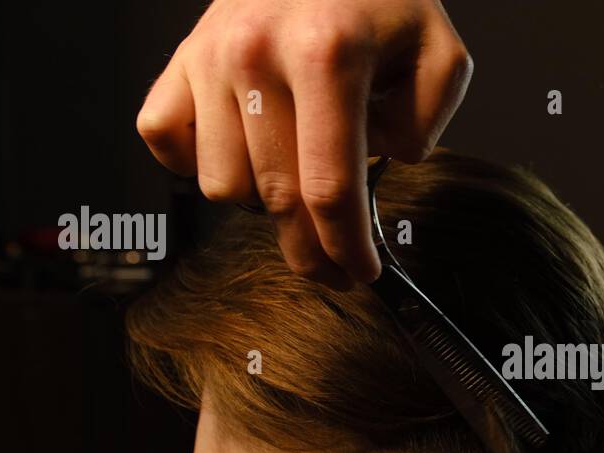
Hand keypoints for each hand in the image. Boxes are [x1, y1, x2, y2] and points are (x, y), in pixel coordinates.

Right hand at [136, 0, 472, 286]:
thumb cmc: (380, 0)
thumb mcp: (438, 50)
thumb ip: (426, 120)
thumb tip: (380, 165)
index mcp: (328, 54)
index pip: (329, 187)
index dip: (345, 246)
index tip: (360, 274)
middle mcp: (257, 54)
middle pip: (277, 198)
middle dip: (310, 251)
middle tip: (336, 270)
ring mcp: (210, 57)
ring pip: (222, 185)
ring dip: (261, 201)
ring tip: (296, 179)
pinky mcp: (179, 59)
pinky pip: (166, 142)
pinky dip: (196, 162)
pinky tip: (242, 154)